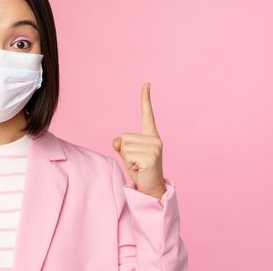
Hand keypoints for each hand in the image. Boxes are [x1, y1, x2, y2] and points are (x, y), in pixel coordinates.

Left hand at [112, 82, 166, 198]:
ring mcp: (154, 147)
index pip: (147, 114)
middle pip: (125, 137)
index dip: (145, 99)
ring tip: (138, 166)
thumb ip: (121, 144)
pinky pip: (128, 156)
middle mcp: (155, 139)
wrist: (151, 188)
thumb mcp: (128, 154)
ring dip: (127, 159)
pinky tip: (140, 169)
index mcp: (151, 136)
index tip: (146, 84)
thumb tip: (117, 140)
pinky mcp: (151, 157)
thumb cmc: (140, 170)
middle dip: (125, 151)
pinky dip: (130, 165)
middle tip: (136, 162)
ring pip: (125, 147)